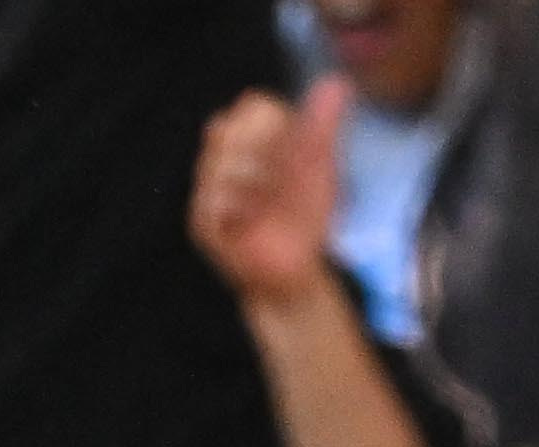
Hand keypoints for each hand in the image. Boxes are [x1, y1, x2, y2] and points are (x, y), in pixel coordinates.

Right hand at [187, 79, 343, 314]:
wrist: (294, 272)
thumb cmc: (305, 217)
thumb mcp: (320, 170)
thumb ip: (323, 126)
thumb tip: (337, 82)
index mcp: (253, 137)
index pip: (256, 105)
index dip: (278, 127)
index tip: (297, 155)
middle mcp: (226, 157)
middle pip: (232, 127)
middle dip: (265, 153)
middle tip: (283, 182)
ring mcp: (209, 188)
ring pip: (218, 160)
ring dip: (253, 181)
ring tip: (268, 203)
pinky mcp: (201, 220)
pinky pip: (211, 198)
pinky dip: (238, 209)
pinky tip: (252, 221)